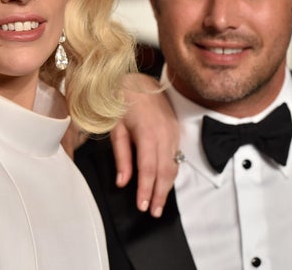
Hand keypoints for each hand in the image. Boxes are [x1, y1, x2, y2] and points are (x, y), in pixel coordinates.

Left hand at [111, 73, 178, 217]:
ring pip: (173, 165)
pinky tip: (165, 182)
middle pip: (165, 171)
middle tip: (153, 212)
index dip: (146, 189)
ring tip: (159, 203)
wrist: (136, 79)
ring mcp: (172, 131)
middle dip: (159, 194)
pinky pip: (176, 155)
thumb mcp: (115, 128)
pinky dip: (171, 172)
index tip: (142, 206)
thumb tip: (123, 182)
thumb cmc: (121, 101)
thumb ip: (121, 156)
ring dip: (167, 186)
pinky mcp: (175, 130)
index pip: (148, 169)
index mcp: (148, 133)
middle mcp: (164, 133)